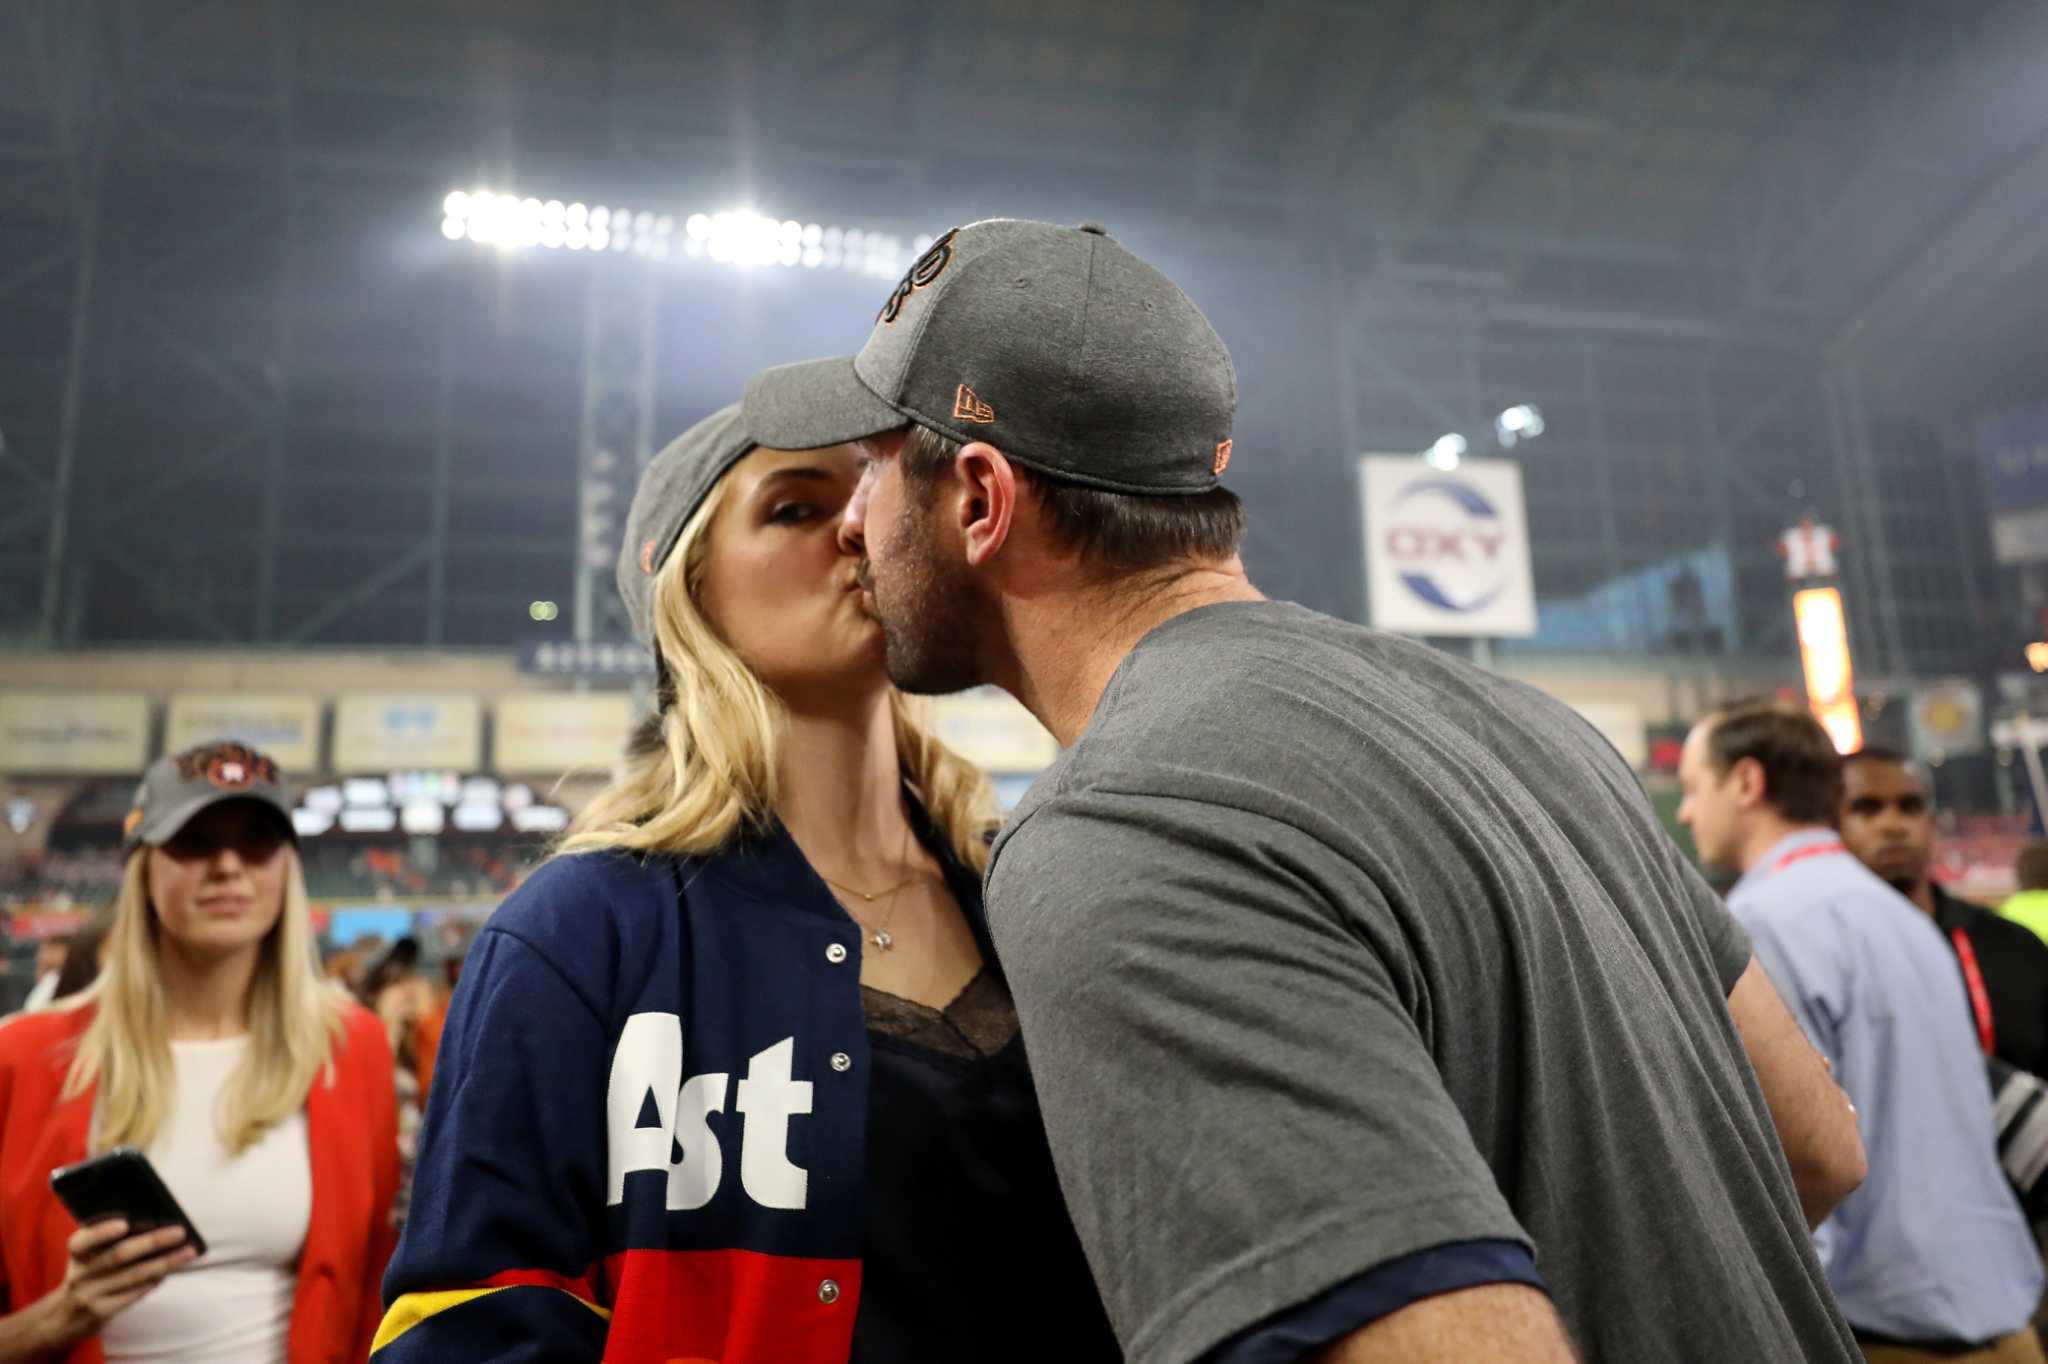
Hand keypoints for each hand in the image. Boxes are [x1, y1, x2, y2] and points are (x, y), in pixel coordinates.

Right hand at [47, 1219, 195, 1345]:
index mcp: (76, 1254)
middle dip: (152, 1242)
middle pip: (118, 1256)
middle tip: (179, 1232)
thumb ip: (108, 1242)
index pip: (82, 1241)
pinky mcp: (101, 1312)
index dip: (101, 1232)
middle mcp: (80, 1275)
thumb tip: (154, 1222)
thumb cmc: (89, 1274)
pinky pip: (134, 1293)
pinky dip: (156, 1279)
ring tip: (189, 1251)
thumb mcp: (88, 1257)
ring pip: (133, 1275)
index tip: (124, 1223)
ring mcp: (90, 1296)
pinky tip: (172, 1269)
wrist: (65, 1318)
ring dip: (165, 1262)